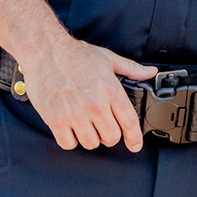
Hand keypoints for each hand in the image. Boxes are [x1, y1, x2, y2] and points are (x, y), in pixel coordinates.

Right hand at [18, 34, 157, 151]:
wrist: (46, 51)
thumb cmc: (75, 54)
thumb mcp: (108, 59)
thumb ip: (132, 69)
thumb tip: (150, 72)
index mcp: (110, 90)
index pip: (129, 122)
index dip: (135, 138)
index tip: (135, 145)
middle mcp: (94, 104)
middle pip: (111, 137)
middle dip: (111, 135)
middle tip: (105, 128)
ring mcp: (74, 114)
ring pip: (90, 143)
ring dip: (91, 138)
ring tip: (88, 126)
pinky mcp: (55, 120)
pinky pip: (68, 144)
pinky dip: (71, 140)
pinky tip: (72, 129)